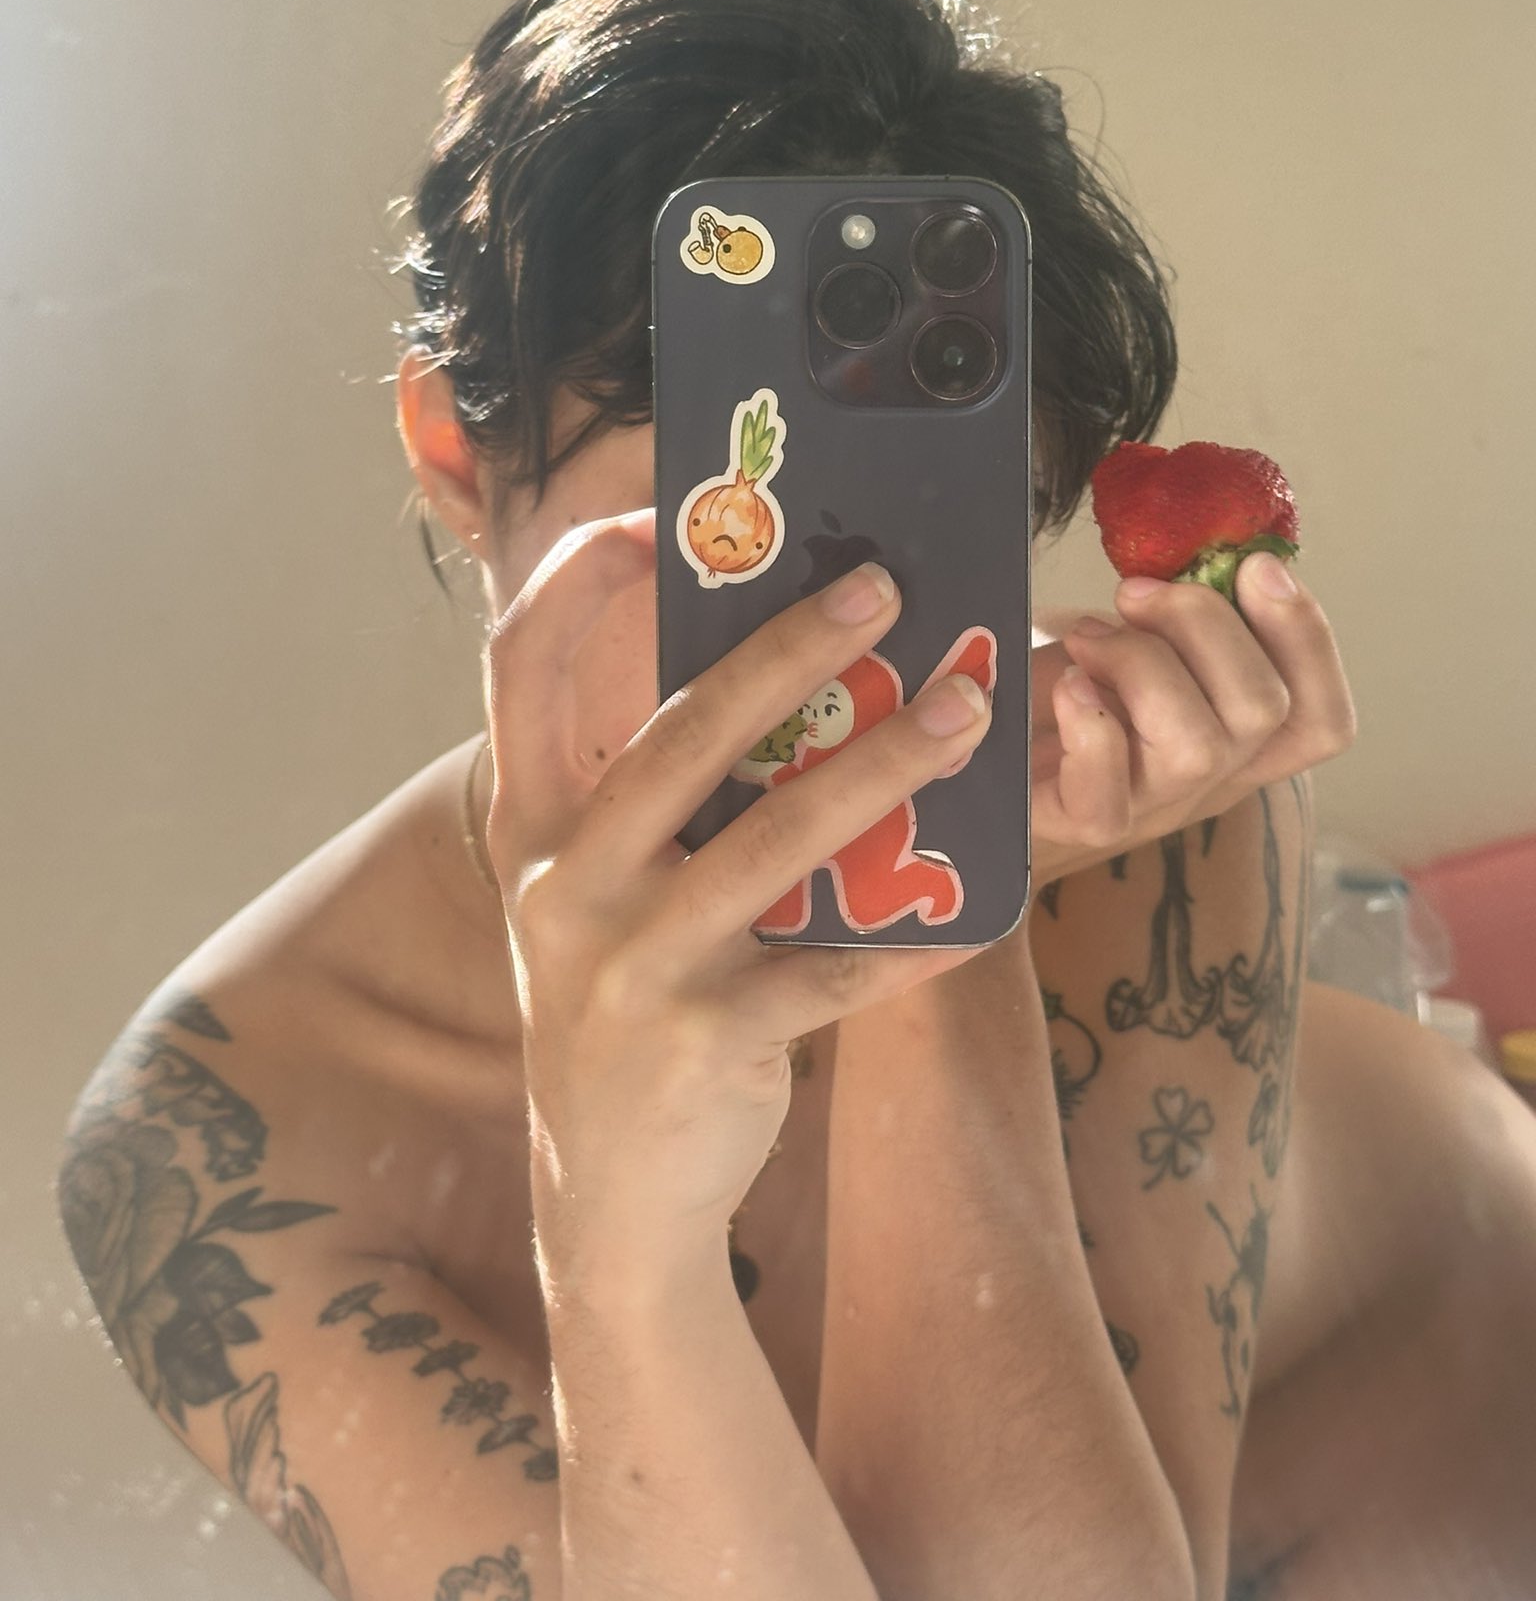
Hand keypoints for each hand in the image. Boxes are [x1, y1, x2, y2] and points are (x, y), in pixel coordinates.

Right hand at [479, 512, 994, 1269]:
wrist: (611, 1198)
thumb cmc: (630, 1004)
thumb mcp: (608, 895)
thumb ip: (665, 803)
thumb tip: (799, 675)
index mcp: (530, 828)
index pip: (517, 668)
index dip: (573, 579)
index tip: (652, 522)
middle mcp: (562, 886)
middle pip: (678, 735)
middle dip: (786, 650)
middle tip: (884, 591)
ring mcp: (628, 968)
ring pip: (771, 842)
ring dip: (884, 767)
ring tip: (970, 712)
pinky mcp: (705, 1042)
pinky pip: (836, 970)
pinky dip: (919, 933)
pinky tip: (989, 899)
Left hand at [1026, 552, 1356, 888]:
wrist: (991, 754)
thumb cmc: (1067, 687)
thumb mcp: (1133, 637)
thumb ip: (1179, 612)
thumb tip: (1214, 553)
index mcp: (1240, 736)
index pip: (1323, 718)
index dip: (1309, 638)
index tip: (1257, 566)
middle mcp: (1211, 779)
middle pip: (1268, 711)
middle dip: (1205, 622)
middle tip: (1135, 594)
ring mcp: (1151, 807)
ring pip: (1198, 746)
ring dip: (1141, 663)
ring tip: (1088, 640)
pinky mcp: (1080, 823)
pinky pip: (1107, 796)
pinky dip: (1088, 726)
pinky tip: (1066, 685)